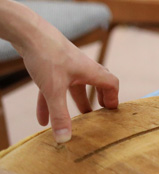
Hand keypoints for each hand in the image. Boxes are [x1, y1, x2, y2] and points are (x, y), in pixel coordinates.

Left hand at [19, 21, 118, 143]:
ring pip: (74, 88)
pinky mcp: (51, 67)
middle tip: (100, 114)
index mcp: (90, 71)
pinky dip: (51, 102)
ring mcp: (66, 67)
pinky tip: (41, 120)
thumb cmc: (48, 57)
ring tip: (77, 119)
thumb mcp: (53, 90)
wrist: (29, 34)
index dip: (113, 98)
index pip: (111, 83)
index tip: (112, 112)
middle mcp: (82, 68)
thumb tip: (65, 139)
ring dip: (76, 103)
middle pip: (96, 84)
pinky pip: (54, 88)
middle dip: (98, 100)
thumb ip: (60, 115)